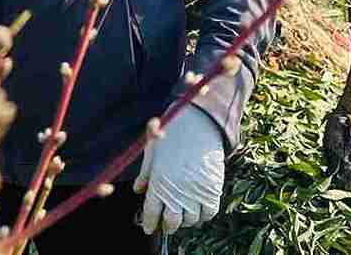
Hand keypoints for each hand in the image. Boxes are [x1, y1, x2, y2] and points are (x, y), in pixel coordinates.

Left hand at [132, 105, 224, 234]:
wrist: (199, 124)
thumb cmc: (172, 136)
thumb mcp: (153, 152)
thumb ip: (145, 173)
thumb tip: (138, 189)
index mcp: (159, 182)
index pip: (151, 212)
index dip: (149, 223)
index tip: (149, 227)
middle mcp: (177, 191)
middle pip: (172, 222)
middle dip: (167, 226)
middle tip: (166, 224)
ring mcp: (196, 192)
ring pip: (190, 220)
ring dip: (185, 220)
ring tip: (182, 214)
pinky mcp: (212, 189)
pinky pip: (209, 213)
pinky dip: (203, 215)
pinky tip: (197, 210)